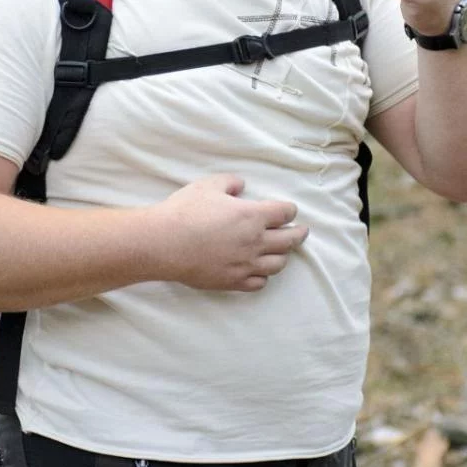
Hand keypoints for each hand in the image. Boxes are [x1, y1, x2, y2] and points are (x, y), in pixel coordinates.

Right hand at [151, 174, 308, 292]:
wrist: (164, 243)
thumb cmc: (185, 211)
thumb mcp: (208, 186)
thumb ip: (230, 183)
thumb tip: (240, 186)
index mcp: (253, 216)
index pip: (284, 213)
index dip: (290, 210)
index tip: (290, 210)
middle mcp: (255, 242)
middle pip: (289, 241)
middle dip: (298, 234)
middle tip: (302, 232)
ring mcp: (245, 264)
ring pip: (277, 264)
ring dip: (283, 256)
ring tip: (282, 252)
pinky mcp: (232, 281)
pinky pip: (259, 283)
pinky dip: (263, 277)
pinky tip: (260, 272)